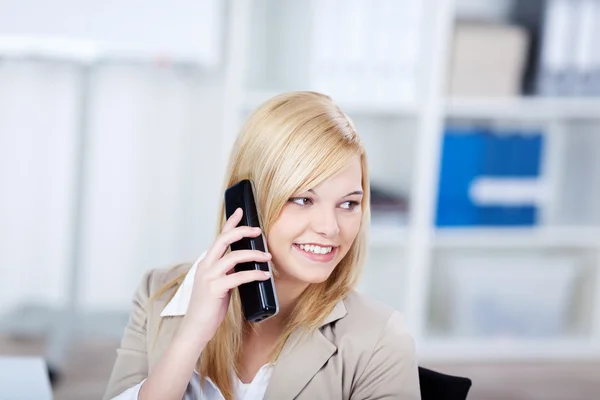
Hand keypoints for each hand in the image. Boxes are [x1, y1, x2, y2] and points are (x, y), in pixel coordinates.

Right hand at [178, 208, 271, 345]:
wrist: (195, 328)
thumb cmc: (208, 308)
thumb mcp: (218, 285)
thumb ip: (227, 272)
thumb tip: (245, 264)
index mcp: (206, 263)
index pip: (219, 237)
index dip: (230, 223)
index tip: (240, 211)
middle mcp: (205, 266)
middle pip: (224, 240)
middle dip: (242, 231)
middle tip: (258, 231)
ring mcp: (209, 277)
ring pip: (233, 256)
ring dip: (253, 254)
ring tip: (267, 256)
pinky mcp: (215, 289)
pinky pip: (238, 276)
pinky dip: (254, 273)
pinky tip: (264, 275)